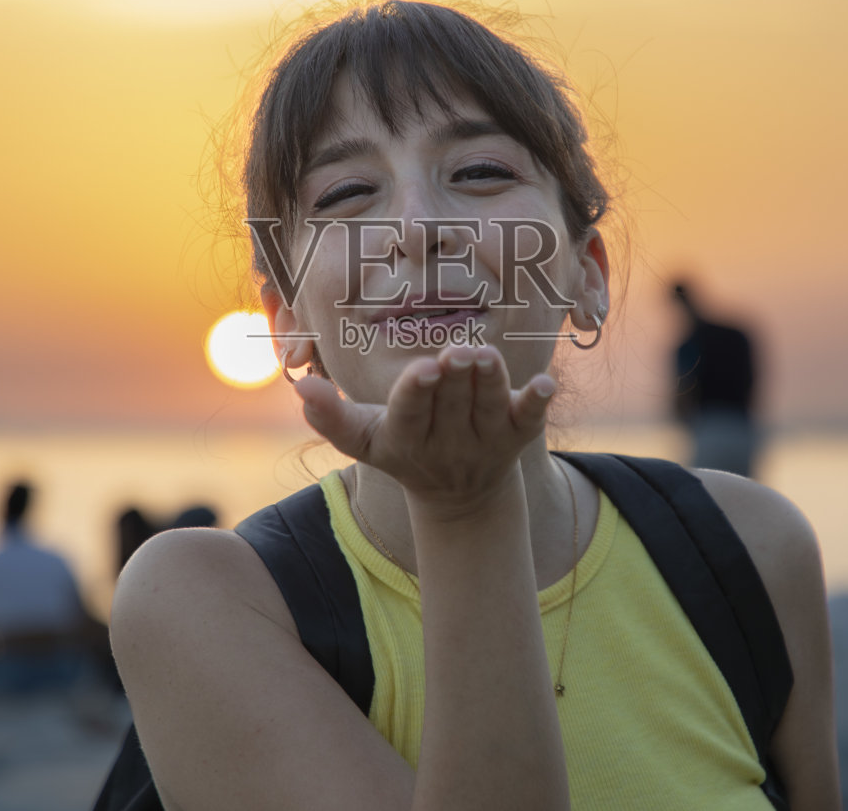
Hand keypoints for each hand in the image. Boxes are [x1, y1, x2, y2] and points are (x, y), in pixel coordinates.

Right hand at [292, 344, 555, 514]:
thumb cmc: (400, 447)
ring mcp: (485, 441)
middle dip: (456, 377)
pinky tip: (546, 384)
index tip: (424, 368)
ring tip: (486, 355)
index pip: (410, 413)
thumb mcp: (361, 440)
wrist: (457, 496)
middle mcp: (448, 443)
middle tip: (458, 351)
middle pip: (452, 404)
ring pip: (488, 406)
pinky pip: (529, 420)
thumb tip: (301, 386)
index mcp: (406, 439)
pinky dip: (536, 403)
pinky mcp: (516, 436)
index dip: (418, 390)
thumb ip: (328, 417)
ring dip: (490, 381)